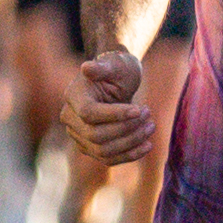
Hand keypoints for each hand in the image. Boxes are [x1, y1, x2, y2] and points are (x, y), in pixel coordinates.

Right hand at [64, 46, 153, 166]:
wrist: (117, 82)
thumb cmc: (117, 70)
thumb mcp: (115, 64)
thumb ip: (102, 67)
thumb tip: (87, 68)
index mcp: (73, 95)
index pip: (88, 113)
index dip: (114, 115)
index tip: (138, 109)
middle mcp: (70, 118)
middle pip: (95, 135)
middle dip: (126, 128)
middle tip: (148, 113)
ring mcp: (78, 135)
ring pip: (102, 150)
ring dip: (131, 142)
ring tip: (151, 126)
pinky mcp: (90, 147)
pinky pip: (108, 159)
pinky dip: (129, 155)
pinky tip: (148, 145)